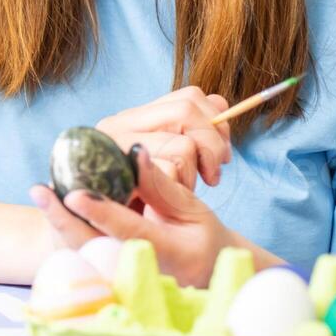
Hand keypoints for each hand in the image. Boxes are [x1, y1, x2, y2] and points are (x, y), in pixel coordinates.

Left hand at [31, 145, 270, 286]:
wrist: (203, 272)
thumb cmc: (202, 237)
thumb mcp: (192, 210)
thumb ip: (161, 186)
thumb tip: (134, 152)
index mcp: (174, 255)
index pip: (131, 233)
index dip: (103, 213)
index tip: (75, 194)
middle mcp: (146, 274)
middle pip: (96, 250)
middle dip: (64, 221)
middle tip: (40, 191)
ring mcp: (125, 283)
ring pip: (82, 257)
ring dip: (58, 226)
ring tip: (41, 194)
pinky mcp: (110, 282)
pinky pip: (81, 259)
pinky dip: (63, 234)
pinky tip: (51, 209)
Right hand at [94, 86, 232, 189]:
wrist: (113, 238)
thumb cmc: (148, 200)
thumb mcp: (169, 159)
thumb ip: (190, 130)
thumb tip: (221, 104)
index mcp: (132, 117)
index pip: (189, 97)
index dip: (216, 122)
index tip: (223, 154)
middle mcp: (116, 125)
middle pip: (187, 111)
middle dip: (211, 144)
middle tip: (213, 174)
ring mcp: (113, 148)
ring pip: (181, 146)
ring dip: (191, 173)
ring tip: (182, 190)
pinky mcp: (117, 175)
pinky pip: (168, 173)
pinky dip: (178, 187)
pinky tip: (168, 199)